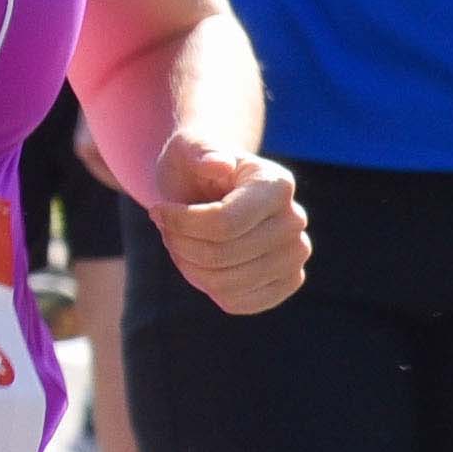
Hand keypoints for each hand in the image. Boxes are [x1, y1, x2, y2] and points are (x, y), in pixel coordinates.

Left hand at [142, 133, 306, 315]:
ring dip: (189, 267)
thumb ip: (200, 151)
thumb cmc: (195, 166)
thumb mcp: (187, 148)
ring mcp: (295, 254)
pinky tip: (200, 265)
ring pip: (228, 283)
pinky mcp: (287, 281)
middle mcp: (294, 220)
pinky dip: (209, 289)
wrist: (210, 186)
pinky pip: (241, 303)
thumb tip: (219, 163)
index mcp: (276, 183)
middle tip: (165, 228)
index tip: (157, 211)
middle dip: (179, 244)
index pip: (224, 223)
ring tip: (180, 244)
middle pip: (223, 255)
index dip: (180, 224)